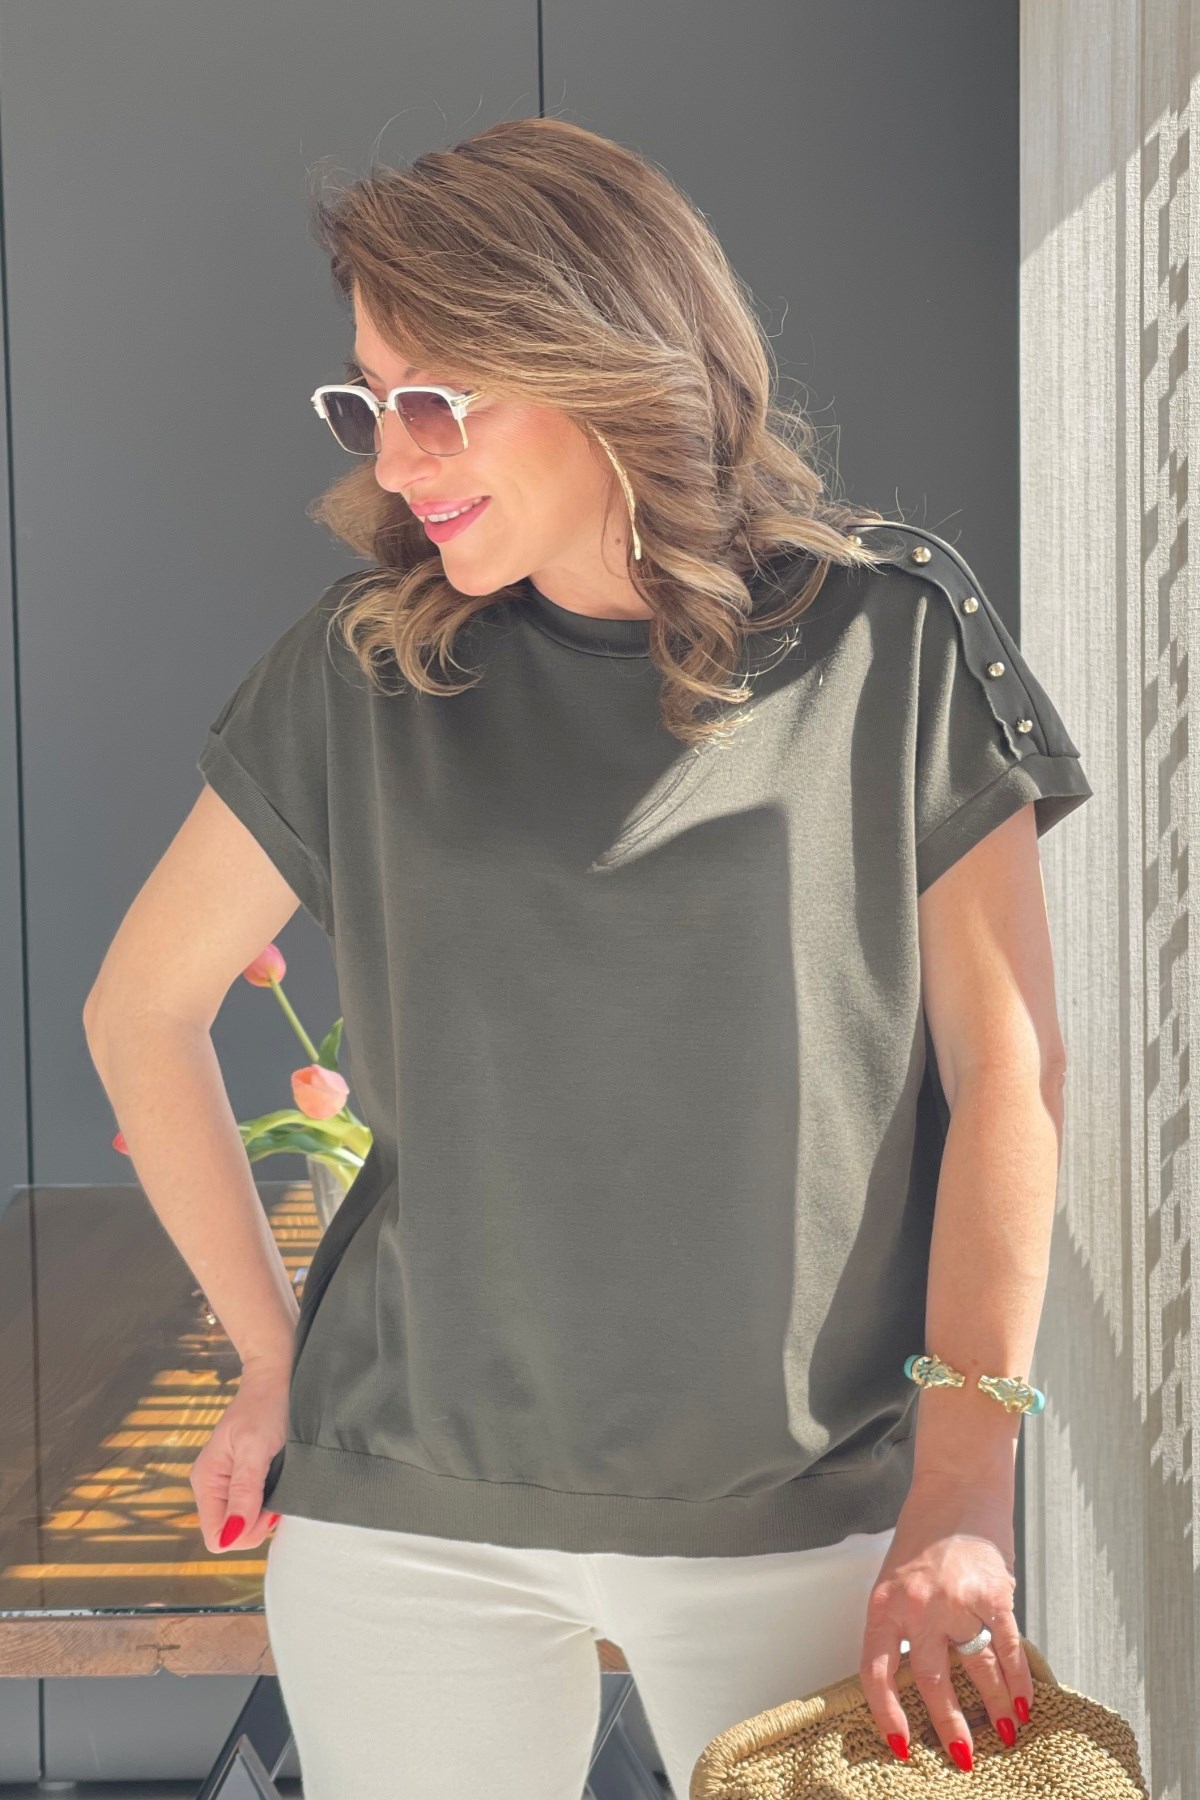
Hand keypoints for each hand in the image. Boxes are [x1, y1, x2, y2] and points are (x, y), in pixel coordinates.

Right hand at [190, 1357, 290, 1552]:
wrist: (275, 1376)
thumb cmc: (266, 1405)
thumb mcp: (255, 1448)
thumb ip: (243, 1492)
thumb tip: (230, 1536)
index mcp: (206, 1481)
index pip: (216, 1536)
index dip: (244, 1532)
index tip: (267, 1508)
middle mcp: (213, 1486)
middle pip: (231, 1533)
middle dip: (257, 1522)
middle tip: (277, 1488)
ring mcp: (228, 1482)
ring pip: (245, 1521)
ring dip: (266, 1510)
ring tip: (280, 1478)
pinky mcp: (245, 1477)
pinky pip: (255, 1505)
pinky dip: (271, 1499)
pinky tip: (281, 1478)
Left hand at [858, 1472, 1031, 1769]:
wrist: (957, 1480)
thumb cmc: (925, 1528)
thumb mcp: (896, 1577)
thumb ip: (905, 1623)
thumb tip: (924, 1679)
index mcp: (884, 1604)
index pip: (877, 1673)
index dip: (888, 1715)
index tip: (902, 1746)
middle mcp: (917, 1606)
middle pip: (931, 1683)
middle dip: (950, 1726)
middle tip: (963, 1755)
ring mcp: (956, 1601)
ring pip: (977, 1671)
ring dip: (994, 1708)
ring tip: (1005, 1734)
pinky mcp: (993, 1593)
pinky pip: (1007, 1648)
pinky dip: (1019, 1680)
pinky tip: (1025, 1702)